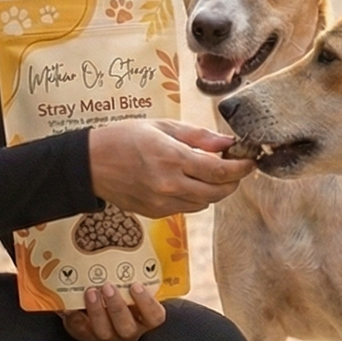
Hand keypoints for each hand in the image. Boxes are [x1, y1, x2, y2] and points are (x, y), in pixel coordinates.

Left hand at [62, 282, 166, 340]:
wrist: (104, 301)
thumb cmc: (124, 288)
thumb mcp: (133, 281)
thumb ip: (136, 272)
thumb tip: (131, 241)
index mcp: (146, 318)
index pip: (154, 317)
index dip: (146, 303)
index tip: (136, 285)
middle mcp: (129, 331)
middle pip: (127, 328)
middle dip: (116, 307)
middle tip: (107, 286)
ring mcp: (109, 336)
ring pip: (104, 333)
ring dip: (97, 312)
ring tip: (90, 291)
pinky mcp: (89, 337)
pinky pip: (81, 332)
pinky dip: (75, 319)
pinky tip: (70, 306)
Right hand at [88, 119, 252, 217]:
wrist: (90, 164)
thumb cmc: (125, 138)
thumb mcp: (162, 126)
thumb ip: (198, 136)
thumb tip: (227, 142)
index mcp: (172, 158)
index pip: (219, 170)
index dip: (240, 168)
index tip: (251, 161)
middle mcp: (169, 184)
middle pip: (217, 192)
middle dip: (233, 182)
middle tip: (237, 168)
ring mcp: (162, 202)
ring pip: (204, 203)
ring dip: (215, 191)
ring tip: (211, 173)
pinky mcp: (155, 213)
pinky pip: (186, 208)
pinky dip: (195, 197)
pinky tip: (188, 182)